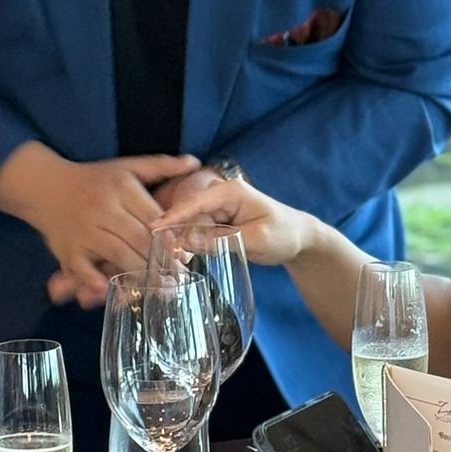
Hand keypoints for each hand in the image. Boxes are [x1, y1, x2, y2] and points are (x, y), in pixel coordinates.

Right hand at [0, 149, 199, 307]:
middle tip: (178, 278)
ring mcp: (84, 230)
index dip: (170, 238)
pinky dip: (95, 281)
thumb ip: (160, 166)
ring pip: (118, 254)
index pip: (152, 216)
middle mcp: (103, 208)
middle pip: (139, 239)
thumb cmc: (93, 179)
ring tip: (161, 288)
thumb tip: (195, 162)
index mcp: (120, 187)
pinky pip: (83, 269)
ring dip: (140, 274)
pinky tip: (110, 290)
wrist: (45, 186)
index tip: (184, 255)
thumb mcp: (126, 167)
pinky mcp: (68, 249)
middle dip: (161, 261)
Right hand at [152, 175, 313, 267]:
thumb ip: (222, 240)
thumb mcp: (256, 240)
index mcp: (231, 191)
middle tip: (172, 257)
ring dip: (185, 241)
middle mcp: (220, 194)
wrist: (296, 237)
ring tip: (179, 260)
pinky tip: (187, 257)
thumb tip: (188, 241)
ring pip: (191, 224)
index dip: (174, 215)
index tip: (154, 227)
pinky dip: (192, 243)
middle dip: (179, 233)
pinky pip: (197, 230)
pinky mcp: (216, 219)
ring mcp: (217, 207)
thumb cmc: (282, 234)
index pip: (196, 202)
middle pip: (189, 214)